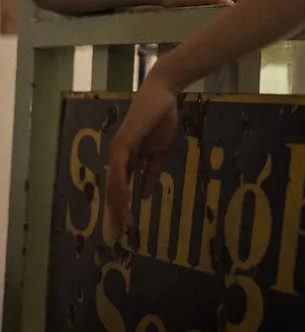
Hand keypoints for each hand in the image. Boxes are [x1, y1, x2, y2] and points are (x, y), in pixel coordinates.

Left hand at [106, 70, 178, 238]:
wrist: (164, 96)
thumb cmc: (161, 120)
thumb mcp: (159, 153)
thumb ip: (151, 173)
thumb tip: (144, 196)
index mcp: (127, 159)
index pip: (121, 188)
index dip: (122, 208)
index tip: (126, 228)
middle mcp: (117, 156)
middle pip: (114, 190)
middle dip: (116, 213)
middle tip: (119, 235)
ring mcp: (118, 150)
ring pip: (115, 184)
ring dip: (118, 205)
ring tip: (124, 224)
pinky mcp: (123, 143)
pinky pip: (120, 170)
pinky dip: (121, 186)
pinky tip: (125, 200)